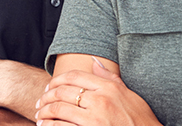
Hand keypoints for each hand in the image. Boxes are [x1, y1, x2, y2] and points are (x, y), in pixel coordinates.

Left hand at [35, 57, 161, 125]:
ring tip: (40, 117)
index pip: (75, 76)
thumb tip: (95, 62)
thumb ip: (110, 79)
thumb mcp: (130, 96)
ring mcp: (94, 119)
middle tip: (40, 103)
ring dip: (45, 113)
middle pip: (63, 92)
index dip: (57, 80)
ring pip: (59, 110)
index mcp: (109, 88)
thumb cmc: (141, 121)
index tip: (49, 87)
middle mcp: (101, 101)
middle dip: (46, 97)